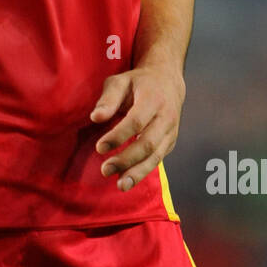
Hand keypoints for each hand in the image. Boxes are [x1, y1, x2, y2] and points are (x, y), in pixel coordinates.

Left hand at [90, 62, 185, 190]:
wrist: (168, 81)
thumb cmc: (139, 82)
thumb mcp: (121, 81)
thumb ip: (108, 99)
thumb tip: (95, 118)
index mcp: (153, 99)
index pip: (136, 121)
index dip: (118, 136)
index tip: (99, 147)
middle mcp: (166, 117)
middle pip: (148, 143)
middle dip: (127, 159)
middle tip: (105, 170)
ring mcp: (171, 131)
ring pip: (156, 156)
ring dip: (138, 172)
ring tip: (120, 185)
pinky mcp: (170, 142)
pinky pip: (157, 159)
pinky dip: (143, 171)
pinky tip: (127, 179)